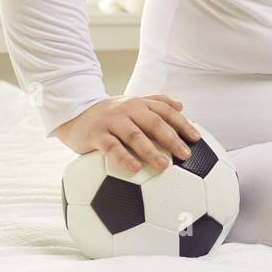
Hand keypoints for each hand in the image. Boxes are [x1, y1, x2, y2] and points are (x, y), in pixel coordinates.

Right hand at [53, 94, 201, 172]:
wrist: (74, 113)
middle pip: (154, 123)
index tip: (197, 138)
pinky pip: (112, 147)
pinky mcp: (96, 134)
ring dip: (151, 151)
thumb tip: (181, 106)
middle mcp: (128, 110)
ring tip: (164, 165)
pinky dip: (124, 158)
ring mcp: (112, 121)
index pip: (166, 112)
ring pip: (135, 136)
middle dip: (172, 139)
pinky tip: (135, 169)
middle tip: (186, 155)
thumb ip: (155, 102)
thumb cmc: (110, 114)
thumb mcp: (132, 104)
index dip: (182, 124)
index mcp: (140, 104)